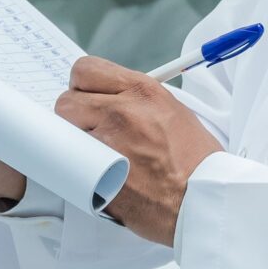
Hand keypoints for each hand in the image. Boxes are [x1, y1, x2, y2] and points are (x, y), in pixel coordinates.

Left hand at [54, 56, 222, 245]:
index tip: (86, 98)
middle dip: (74, 117)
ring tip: (96, 156)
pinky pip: (71, 164)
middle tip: (90, 131)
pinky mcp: (97, 172)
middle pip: (67, 101)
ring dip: (75, 144)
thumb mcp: (174, 112)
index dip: (81, 86)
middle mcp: (122, 111)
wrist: (203, 199)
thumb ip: (138, 101)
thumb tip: (110, 98)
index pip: (86, 70)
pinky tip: (99, 175)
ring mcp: (108, 142)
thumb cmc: (196, 161)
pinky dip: (79, 169)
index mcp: (142, 91)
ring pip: (64, 134)